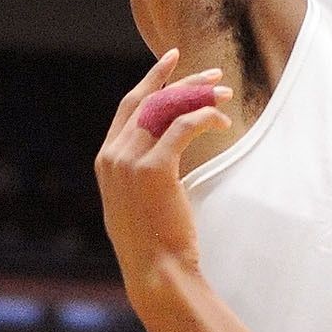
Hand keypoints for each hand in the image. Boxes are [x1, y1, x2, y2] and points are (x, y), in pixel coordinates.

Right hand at [96, 50, 230, 297]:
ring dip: (198, 95)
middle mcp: (113, 155)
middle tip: (213, 72)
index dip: (151, 80)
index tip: (171, 60)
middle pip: (149, 100)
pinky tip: (221, 120)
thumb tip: (161, 152)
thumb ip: (138, 172)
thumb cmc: (153, 243)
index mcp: (106, 160)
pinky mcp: (153, 168)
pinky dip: (205, 117)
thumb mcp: (135, 201)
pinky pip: (183, 126)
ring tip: (225, 92)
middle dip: (181, 80)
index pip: (128, 107)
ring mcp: (129, 161)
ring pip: (166, 108)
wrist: (156, 271)